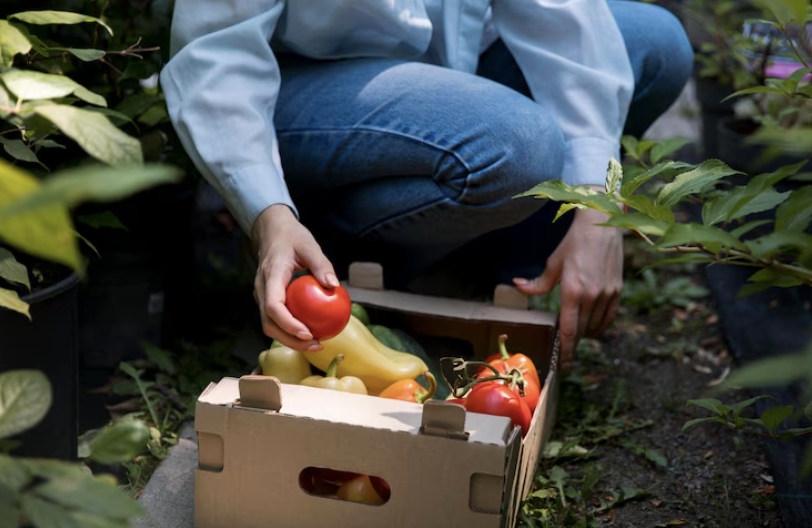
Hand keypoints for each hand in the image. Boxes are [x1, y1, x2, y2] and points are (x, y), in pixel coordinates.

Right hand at [251, 204, 339, 351]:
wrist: (271, 229)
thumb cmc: (292, 236)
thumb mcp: (309, 245)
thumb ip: (321, 265)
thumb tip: (334, 286)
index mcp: (271, 275)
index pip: (274, 306)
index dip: (289, 324)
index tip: (308, 334)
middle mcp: (261, 288)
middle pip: (268, 323)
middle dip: (290, 340)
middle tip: (316, 345)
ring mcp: (261, 294)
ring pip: (269, 324)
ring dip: (289, 339)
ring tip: (315, 344)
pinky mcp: (266, 298)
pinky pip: (274, 318)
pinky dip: (289, 329)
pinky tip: (309, 332)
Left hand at [512, 198, 623, 369]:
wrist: (601, 224)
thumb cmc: (573, 242)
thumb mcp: (553, 262)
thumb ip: (538, 282)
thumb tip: (518, 287)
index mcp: (571, 291)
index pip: (569, 330)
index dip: (566, 351)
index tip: (563, 365)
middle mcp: (591, 295)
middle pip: (582, 331)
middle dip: (573, 344)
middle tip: (565, 352)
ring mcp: (606, 293)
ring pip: (596, 326)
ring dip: (585, 334)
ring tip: (576, 334)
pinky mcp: (617, 290)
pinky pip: (609, 317)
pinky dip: (600, 325)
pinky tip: (592, 326)